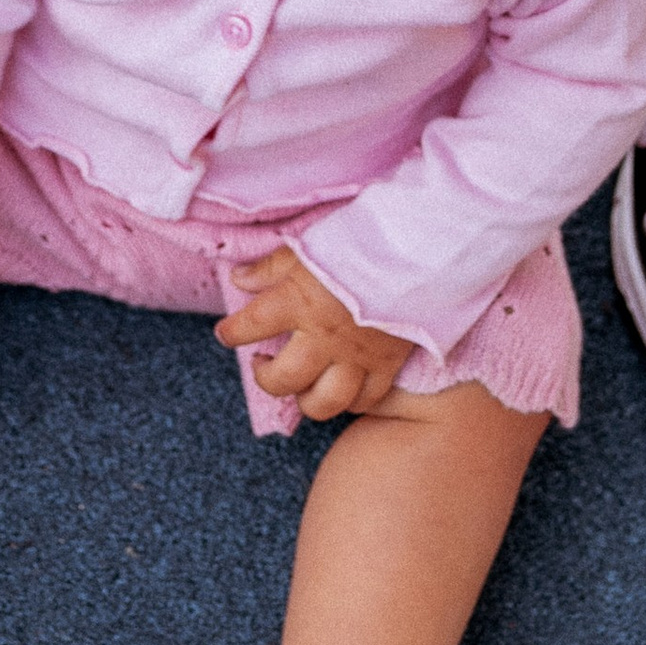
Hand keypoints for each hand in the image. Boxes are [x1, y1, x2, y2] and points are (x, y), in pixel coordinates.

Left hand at [216, 247, 414, 421]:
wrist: (420, 250)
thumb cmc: (361, 242)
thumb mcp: (308, 247)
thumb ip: (271, 268)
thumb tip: (239, 279)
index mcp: (298, 302)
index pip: (249, 326)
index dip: (232, 333)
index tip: (225, 333)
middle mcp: (322, 338)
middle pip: (282, 380)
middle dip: (265, 377)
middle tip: (263, 363)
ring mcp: (356, 357)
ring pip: (322, 402)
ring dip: (306, 399)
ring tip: (300, 385)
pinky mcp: (387, 365)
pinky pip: (365, 400)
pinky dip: (350, 401)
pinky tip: (342, 388)